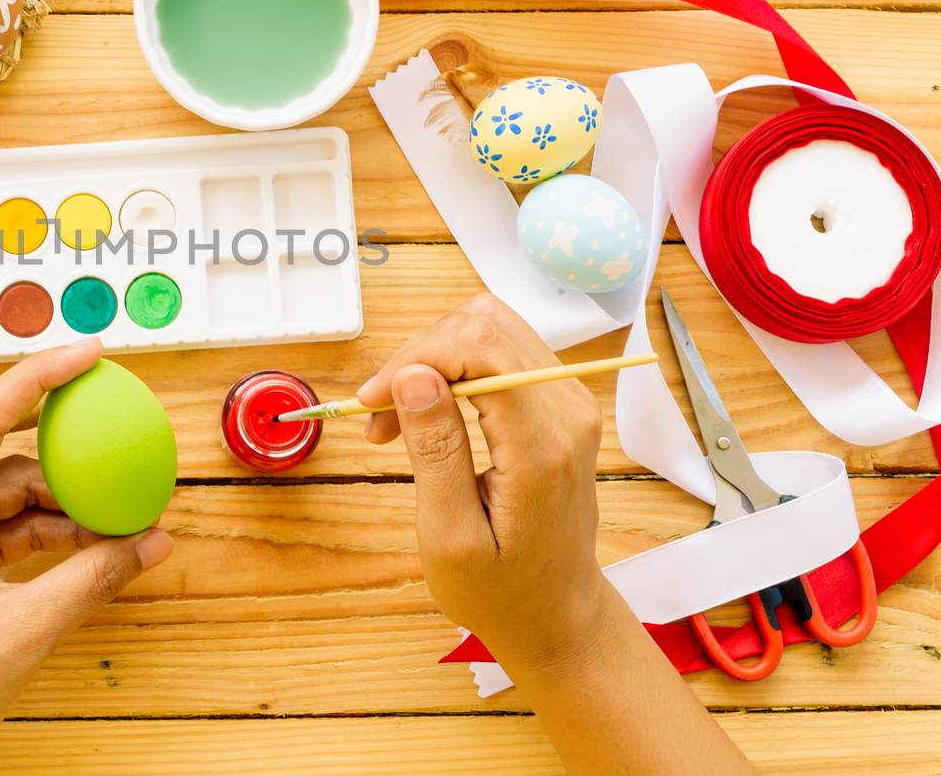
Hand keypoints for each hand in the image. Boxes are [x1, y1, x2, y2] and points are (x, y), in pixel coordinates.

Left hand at [0, 340, 174, 775]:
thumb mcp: (26, 632)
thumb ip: (92, 577)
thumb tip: (151, 541)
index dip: (35, 376)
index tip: (85, 353)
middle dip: (51, 420)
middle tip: (106, 403)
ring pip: (4, 485)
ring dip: (61, 494)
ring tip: (118, 508)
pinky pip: (4, 521)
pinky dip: (47, 525)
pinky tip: (93, 537)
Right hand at [358, 293, 607, 670]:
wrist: (557, 614)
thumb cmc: (501, 592)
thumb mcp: (451, 537)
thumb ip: (435, 451)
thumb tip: (414, 376)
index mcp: (542, 445)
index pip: (481, 349)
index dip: (415, 358)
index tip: (370, 402)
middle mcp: (567, 409)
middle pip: (484, 325)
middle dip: (418, 356)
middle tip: (378, 416)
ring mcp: (569, 401)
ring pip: (491, 328)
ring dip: (433, 359)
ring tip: (398, 417)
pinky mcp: (560, 403)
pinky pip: (501, 352)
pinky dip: (454, 369)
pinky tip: (428, 413)